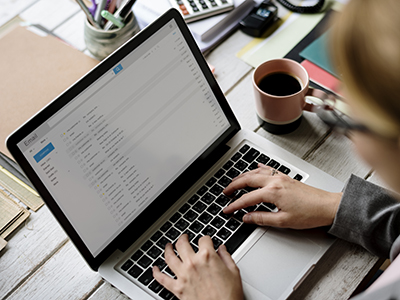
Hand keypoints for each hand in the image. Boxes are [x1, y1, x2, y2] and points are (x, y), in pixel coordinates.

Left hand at [153, 234, 242, 299]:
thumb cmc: (229, 295)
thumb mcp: (234, 272)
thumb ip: (226, 257)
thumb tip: (222, 249)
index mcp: (208, 257)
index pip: (203, 239)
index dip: (206, 239)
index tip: (206, 241)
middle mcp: (193, 263)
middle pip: (182, 244)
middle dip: (183, 238)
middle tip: (184, 237)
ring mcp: (183, 275)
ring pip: (169, 257)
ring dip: (167, 249)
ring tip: (168, 246)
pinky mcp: (177, 289)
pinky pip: (162, 279)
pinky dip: (156, 273)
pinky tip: (155, 268)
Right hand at [223, 164, 341, 228]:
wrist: (328, 206)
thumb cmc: (310, 214)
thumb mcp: (283, 221)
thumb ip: (262, 218)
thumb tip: (247, 218)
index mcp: (272, 192)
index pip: (247, 199)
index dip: (234, 205)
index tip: (227, 209)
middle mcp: (275, 181)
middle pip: (247, 180)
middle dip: (233, 185)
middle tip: (225, 192)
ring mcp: (281, 177)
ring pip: (256, 172)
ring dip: (243, 176)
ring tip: (234, 181)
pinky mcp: (286, 177)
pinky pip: (268, 169)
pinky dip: (258, 168)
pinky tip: (255, 167)